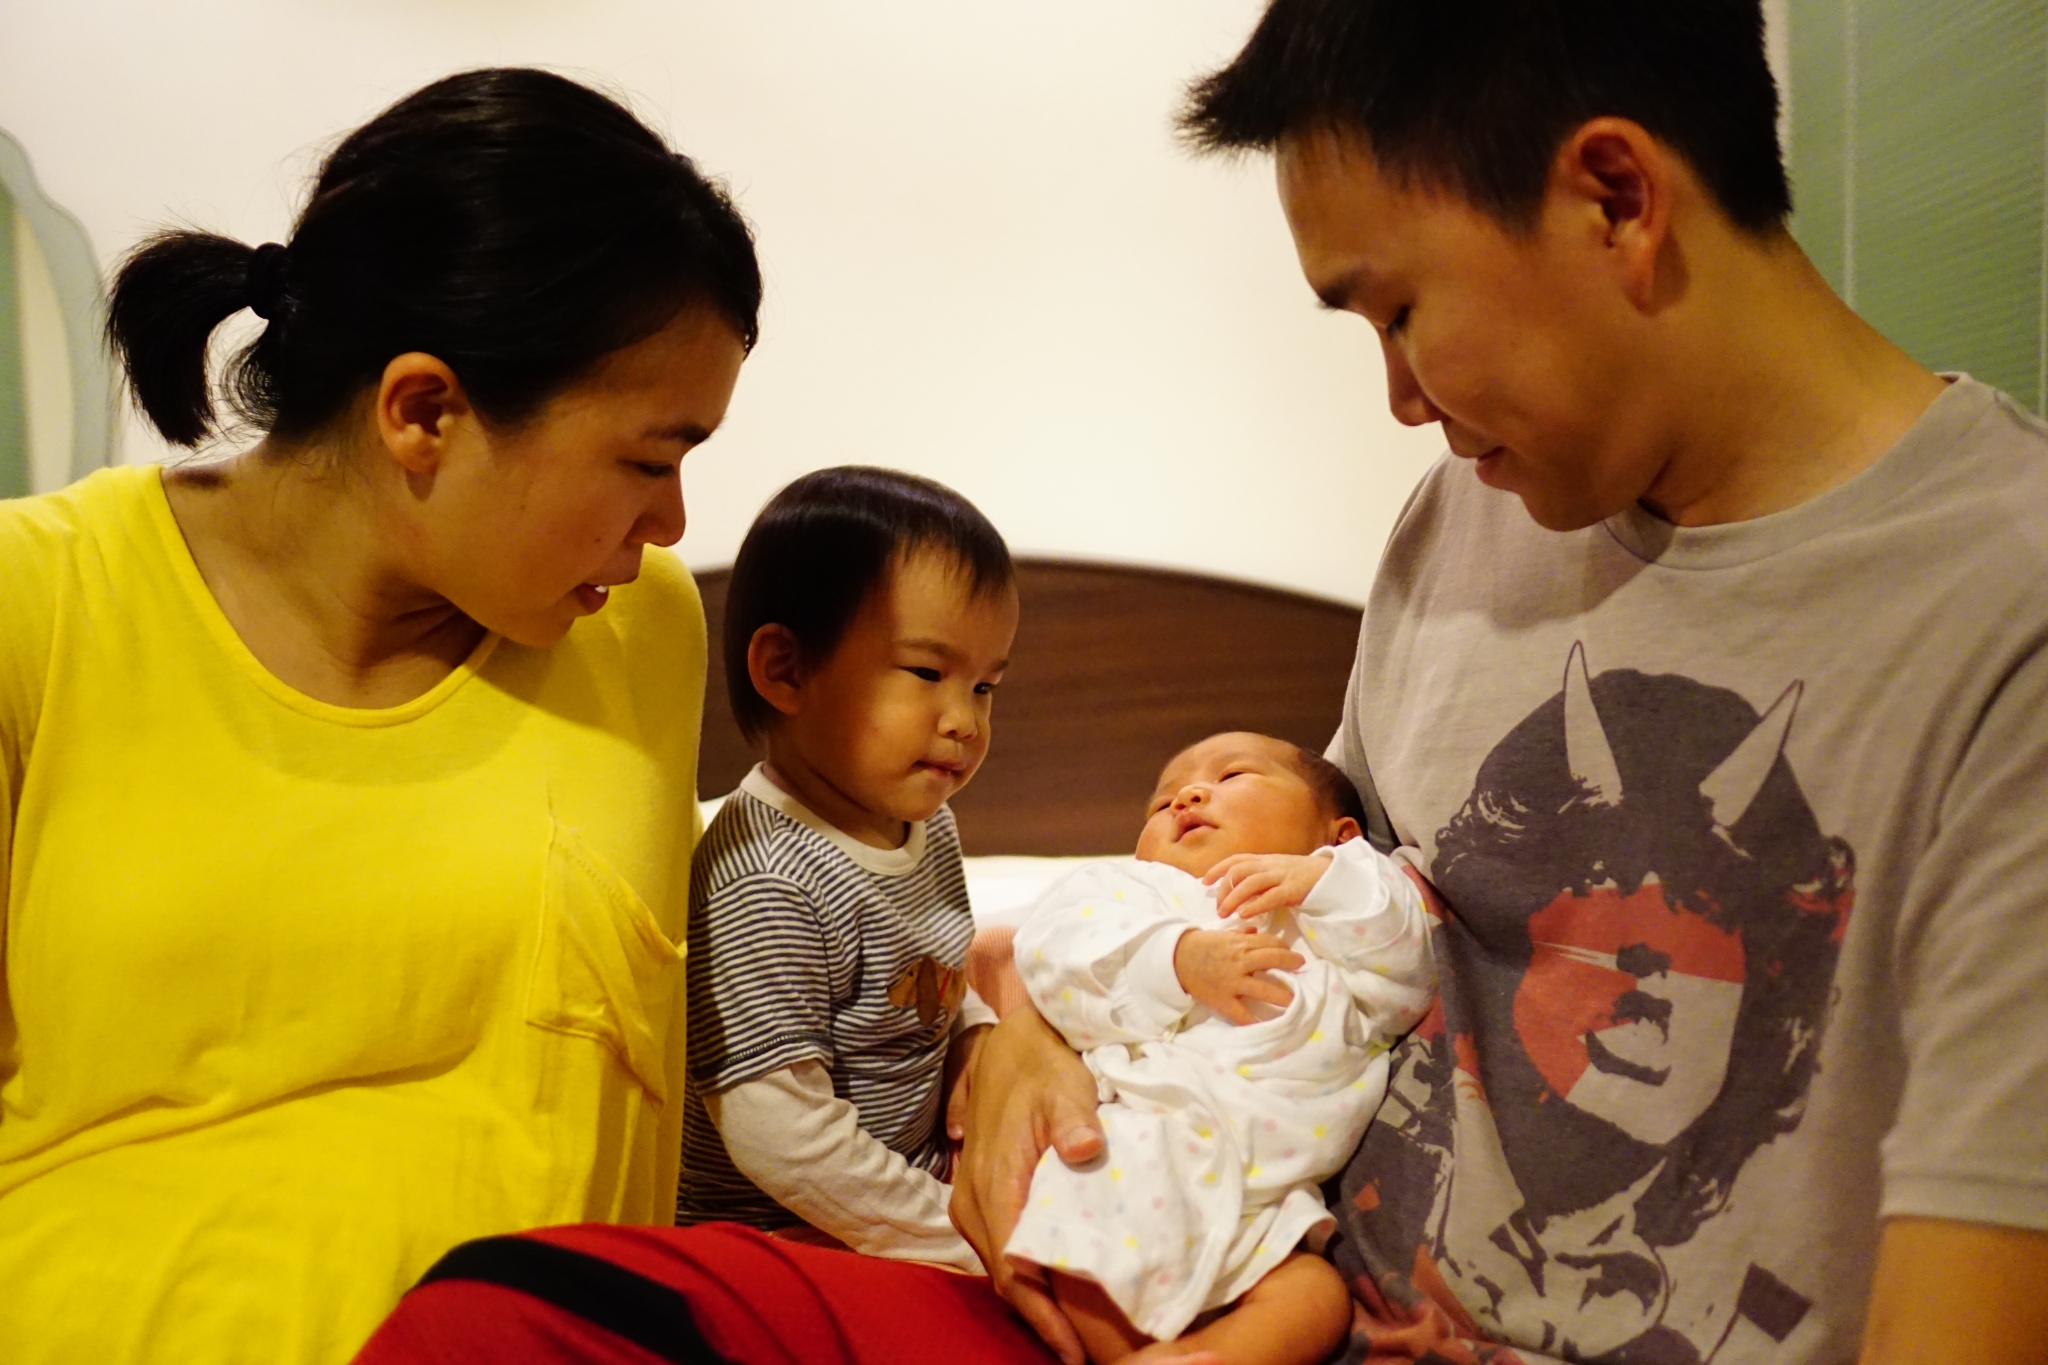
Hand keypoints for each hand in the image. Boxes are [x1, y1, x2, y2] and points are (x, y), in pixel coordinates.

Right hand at [949, 1004, 1103, 1364]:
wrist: (1013, 1043)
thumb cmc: (1045, 1066)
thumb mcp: (1066, 1085)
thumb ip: (1076, 1118)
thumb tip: (1083, 1148)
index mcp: (994, 1183)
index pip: (1013, 1268)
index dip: (1042, 1314)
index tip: (1074, 1350)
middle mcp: (973, 1199)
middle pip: (1005, 1277)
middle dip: (1041, 1319)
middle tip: (1085, 1354)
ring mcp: (971, 1199)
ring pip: (1000, 1266)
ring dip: (1033, 1299)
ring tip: (1077, 1332)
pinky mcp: (979, 1195)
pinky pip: (1000, 1248)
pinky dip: (1026, 1275)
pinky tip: (1057, 1290)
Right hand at [1173, 927, 1302, 1024]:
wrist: (1176, 959)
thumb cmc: (1200, 945)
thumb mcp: (1221, 935)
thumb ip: (1240, 934)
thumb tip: (1256, 931)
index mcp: (1240, 945)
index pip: (1270, 944)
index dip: (1284, 948)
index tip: (1290, 954)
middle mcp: (1241, 962)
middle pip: (1274, 961)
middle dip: (1291, 964)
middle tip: (1302, 969)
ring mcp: (1233, 982)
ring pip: (1264, 989)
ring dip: (1283, 996)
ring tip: (1296, 1001)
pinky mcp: (1224, 1000)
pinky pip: (1242, 1014)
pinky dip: (1254, 1022)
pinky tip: (1267, 1027)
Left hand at [1204, 852, 1331, 920]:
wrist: (1331, 875)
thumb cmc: (1301, 876)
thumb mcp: (1277, 872)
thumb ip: (1259, 879)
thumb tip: (1236, 892)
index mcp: (1265, 860)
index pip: (1236, 860)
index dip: (1218, 869)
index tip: (1204, 881)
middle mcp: (1271, 865)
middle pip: (1239, 871)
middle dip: (1224, 888)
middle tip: (1217, 907)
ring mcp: (1282, 875)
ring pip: (1251, 882)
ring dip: (1234, 898)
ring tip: (1224, 914)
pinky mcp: (1294, 889)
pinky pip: (1271, 896)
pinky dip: (1255, 905)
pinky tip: (1245, 915)